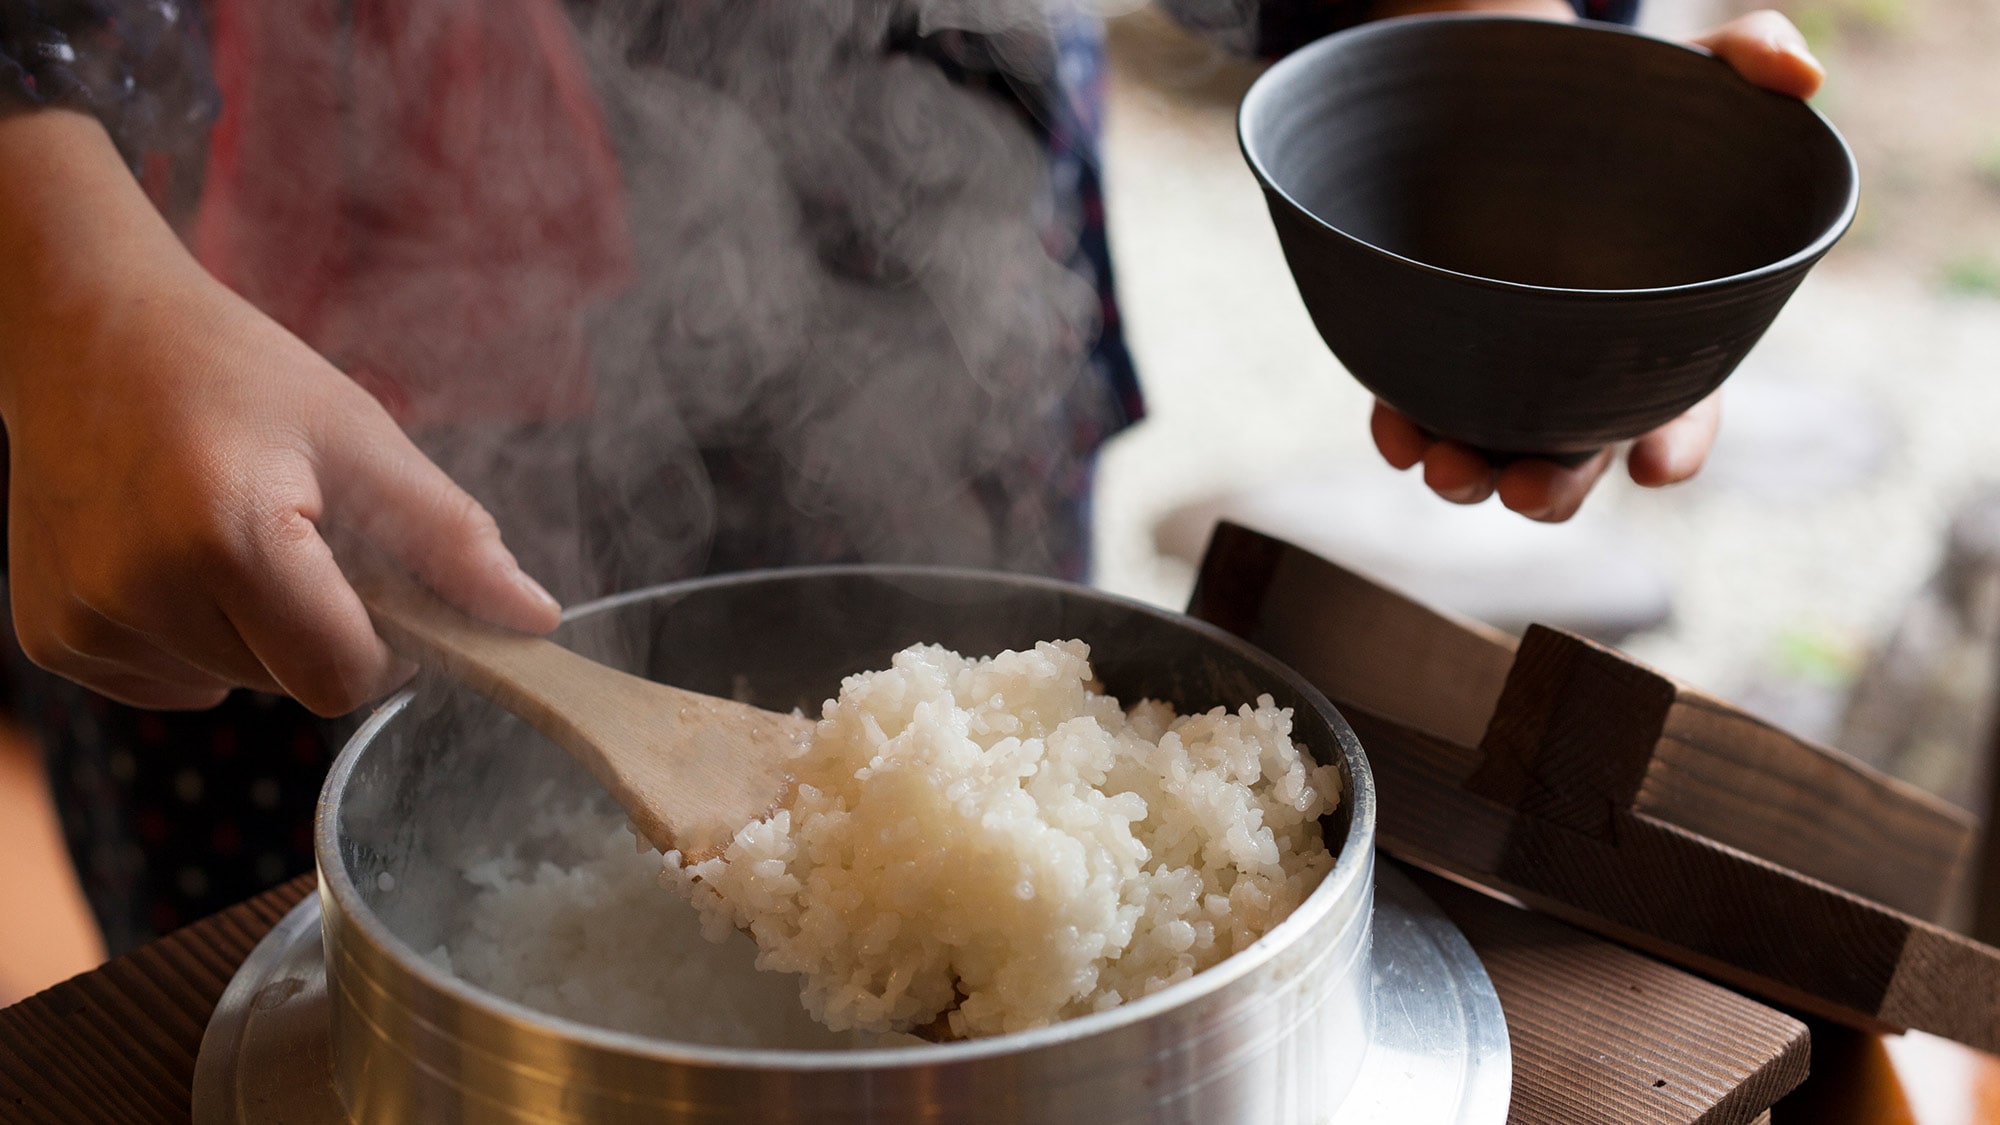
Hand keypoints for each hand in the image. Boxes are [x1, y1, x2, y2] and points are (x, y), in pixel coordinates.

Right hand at [0, 111, 560, 714]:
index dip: (387, 647)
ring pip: (233, 684)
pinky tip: (173, 556)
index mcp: (227, 538)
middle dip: (321, 626)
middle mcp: (140, 592)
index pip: (343, 677)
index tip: (387, 587)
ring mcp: (83, 622)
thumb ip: (450, 538)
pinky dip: (194, 637)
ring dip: (256, 632)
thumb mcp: (358, 435)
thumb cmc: (230, 369)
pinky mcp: (50, 638)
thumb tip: (538, 620)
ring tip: (224, 529)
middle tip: (299, 532)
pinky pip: (172, 680)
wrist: (79, 325)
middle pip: (291, 684)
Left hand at [1371, 9, 1824, 520]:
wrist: (1517, 108)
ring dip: (1467, 475)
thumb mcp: (1690, 80)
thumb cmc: (1628, 112)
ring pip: (1490, 456)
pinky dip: (1402, 434)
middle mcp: (1580, 375)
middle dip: (1553, 488)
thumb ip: (1749, 62)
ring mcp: (1504, 377)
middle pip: (1576, 461)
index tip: (1656, 467)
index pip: (1682, 413)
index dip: (1676, 446)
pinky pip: (1414, 416)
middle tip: (1526, 489)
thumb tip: (1801, 75)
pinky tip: (1396, 433)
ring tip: (1447, 467)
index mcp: (1661, 336)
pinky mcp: (1435, 359)